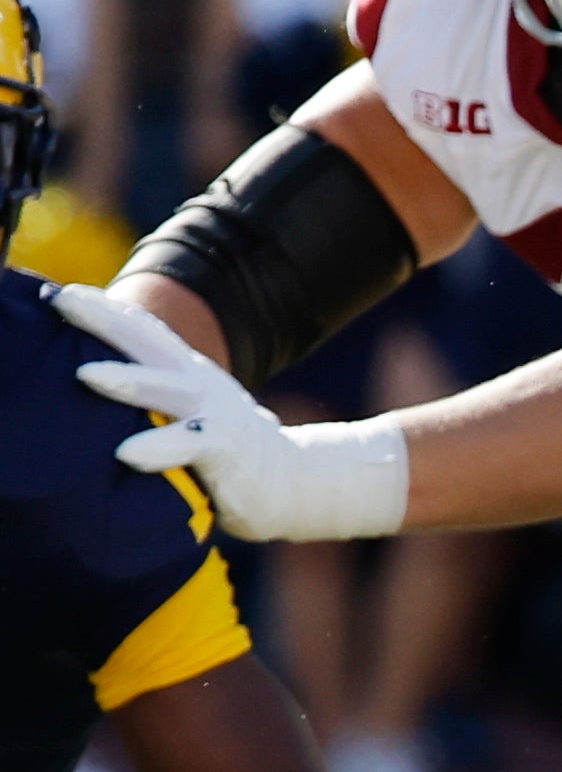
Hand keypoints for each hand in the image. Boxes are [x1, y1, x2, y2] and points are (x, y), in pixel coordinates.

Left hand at [57, 284, 407, 541]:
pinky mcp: (226, 447)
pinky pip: (190, 444)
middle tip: (63, 299)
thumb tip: (87, 378)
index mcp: (184, 372)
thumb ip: (152, 392)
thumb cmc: (220, 445)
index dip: (104, 310)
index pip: (142, 332)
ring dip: (127, 380)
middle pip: (148, 343)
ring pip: (166, 391)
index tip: (62, 292)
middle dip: (104, 320)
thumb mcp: (187, 408)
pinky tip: (127, 452)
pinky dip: (160, 445)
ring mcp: (214, 412)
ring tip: (85, 374)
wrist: (289, 479)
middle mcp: (197, 382)